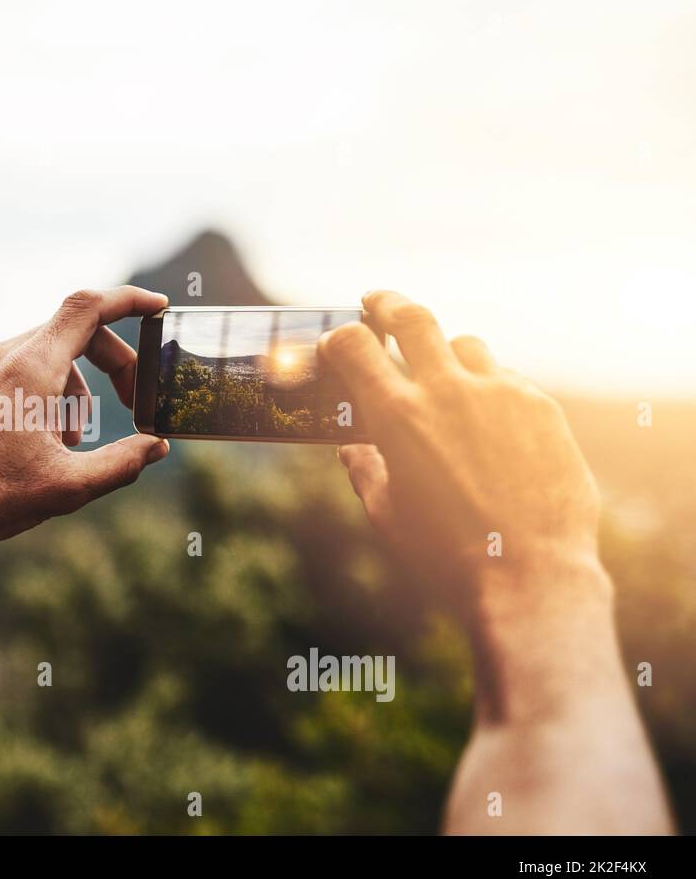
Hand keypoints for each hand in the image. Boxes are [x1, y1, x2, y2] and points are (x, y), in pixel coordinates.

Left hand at [0, 286, 170, 553]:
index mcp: (31, 368)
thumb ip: (122, 464)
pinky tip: (42, 443)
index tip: (160, 308)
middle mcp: (4, 355)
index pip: (89, 308)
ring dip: (77, 390)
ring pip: (49, 355)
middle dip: (113, 364)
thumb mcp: (68, 488)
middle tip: (130, 405)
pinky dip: (46, 394)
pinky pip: (21, 370)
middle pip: (76, 332)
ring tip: (72, 445)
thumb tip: (157, 447)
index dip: (130, 301)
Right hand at [319, 290, 603, 617]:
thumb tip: (352, 450)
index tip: (337, 340)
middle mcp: (446, 391)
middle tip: (378, 302)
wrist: (530, 576)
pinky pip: (509, 381)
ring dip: (447, 353)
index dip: (340, 336)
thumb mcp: (388, 515)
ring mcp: (500, 394)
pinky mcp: (542, 408)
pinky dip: (490, 390)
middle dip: (389, 304)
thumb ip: (366, 471)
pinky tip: (490, 421)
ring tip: (442, 375)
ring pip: (467, 345)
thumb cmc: (445, 555)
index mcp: (395, 416)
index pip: (355, 346)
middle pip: (414, 317)